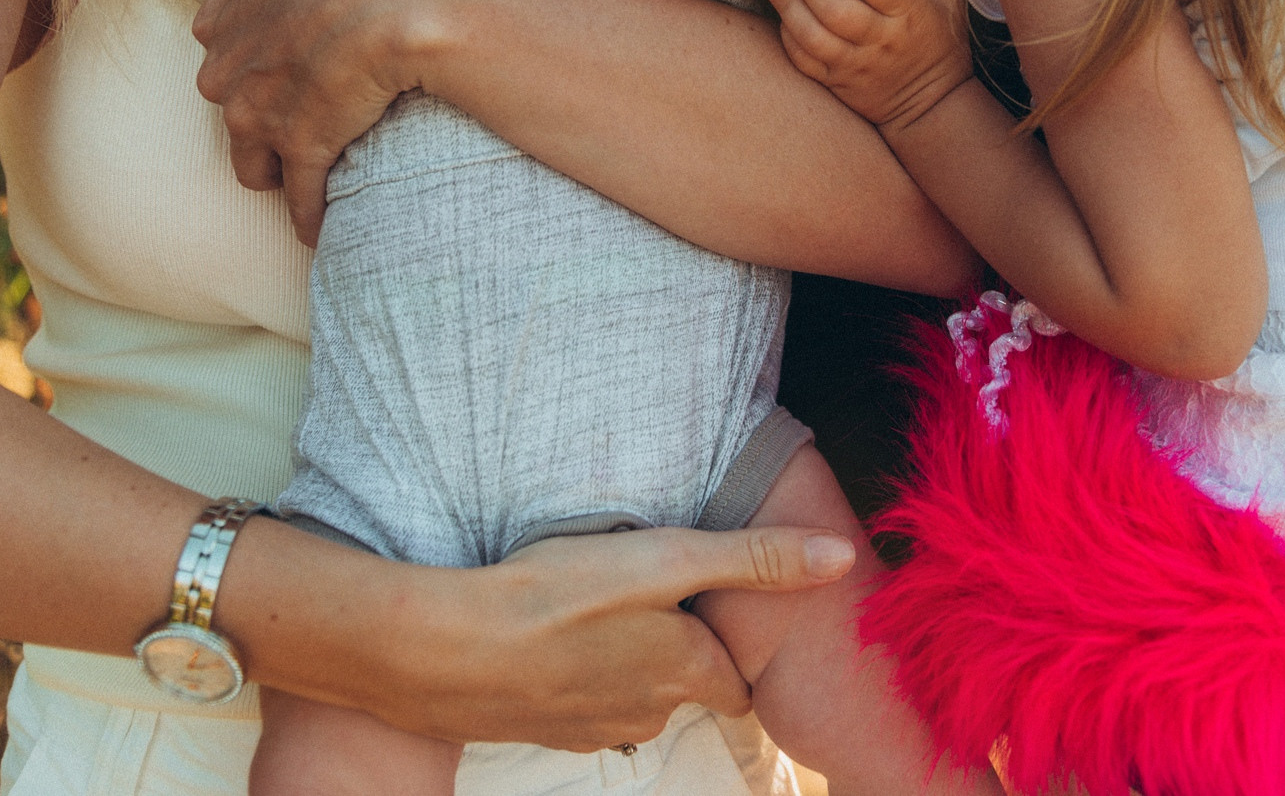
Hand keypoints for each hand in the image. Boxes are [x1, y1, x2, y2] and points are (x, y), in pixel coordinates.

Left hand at [194, 0, 465, 243]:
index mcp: (224, 13)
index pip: (218, 53)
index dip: (252, 68)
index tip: (282, 75)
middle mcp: (227, 66)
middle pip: (231, 110)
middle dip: (260, 122)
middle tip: (300, 127)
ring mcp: (258, 112)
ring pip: (252, 163)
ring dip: (278, 173)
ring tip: (307, 184)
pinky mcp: (299, 150)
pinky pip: (298, 197)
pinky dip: (309, 215)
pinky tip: (321, 228)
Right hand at [320, 524, 859, 748]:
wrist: (442, 650)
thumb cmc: (554, 596)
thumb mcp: (665, 558)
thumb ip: (755, 559)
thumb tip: (842, 557)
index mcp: (685, 669)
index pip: (735, 680)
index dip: (729, 640)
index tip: (717, 610)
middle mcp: (647, 710)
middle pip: (684, 686)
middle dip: (678, 652)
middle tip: (653, 601)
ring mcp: (591, 726)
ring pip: (631, 696)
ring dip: (625, 661)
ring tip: (598, 610)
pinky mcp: (541, 727)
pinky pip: (578, 701)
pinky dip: (574, 673)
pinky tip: (550, 637)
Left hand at [763, 0, 972, 131]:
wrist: (931, 104)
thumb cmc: (937, 36)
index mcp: (909, 13)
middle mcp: (881, 40)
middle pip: (837, 11)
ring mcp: (856, 64)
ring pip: (814, 37)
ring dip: (788, 7)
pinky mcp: (836, 82)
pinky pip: (805, 61)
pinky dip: (788, 37)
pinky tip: (781, 14)